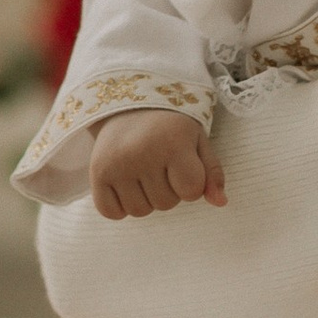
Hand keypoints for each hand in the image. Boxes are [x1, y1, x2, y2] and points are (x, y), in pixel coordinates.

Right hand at [89, 109, 225, 218]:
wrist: (127, 105)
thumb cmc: (170, 126)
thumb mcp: (197, 140)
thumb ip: (212, 172)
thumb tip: (221, 203)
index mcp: (172, 141)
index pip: (191, 191)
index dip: (191, 183)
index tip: (184, 164)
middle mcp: (142, 152)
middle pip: (166, 204)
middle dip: (168, 190)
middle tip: (160, 164)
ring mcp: (116, 164)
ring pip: (140, 212)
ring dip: (146, 199)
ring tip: (143, 172)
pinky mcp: (96, 173)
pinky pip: (112, 213)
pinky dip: (120, 206)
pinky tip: (125, 184)